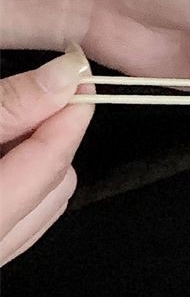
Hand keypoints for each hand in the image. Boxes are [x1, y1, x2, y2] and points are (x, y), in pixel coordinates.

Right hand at [0, 49, 91, 264]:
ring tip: (3, 127)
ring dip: (32, 162)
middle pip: (56, 182)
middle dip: (46, 138)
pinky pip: (20, 223)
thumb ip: (8, 107)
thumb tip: (64, 79)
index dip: (69, 112)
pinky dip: (18, 185)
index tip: (76, 73)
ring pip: (43, 204)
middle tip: (22, 98)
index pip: (52, 159)